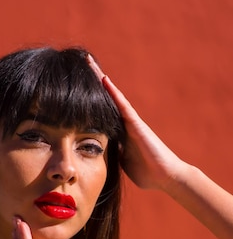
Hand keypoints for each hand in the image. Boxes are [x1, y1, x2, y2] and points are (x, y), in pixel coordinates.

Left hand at [87, 55, 184, 191]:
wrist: (165, 177)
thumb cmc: (146, 172)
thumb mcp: (121, 162)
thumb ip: (111, 153)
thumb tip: (96, 153)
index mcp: (118, 132)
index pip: (101, 111)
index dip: (89, 99)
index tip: (74, 86)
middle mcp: (124, 123)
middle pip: (106, 98)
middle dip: (94, 81)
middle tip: (82, 62)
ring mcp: (130, 122)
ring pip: (112, 96)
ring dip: (101, 79)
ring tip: (88, 62)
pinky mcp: (136, 125)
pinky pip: (122, 106)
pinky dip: (113, 93)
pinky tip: (104, 80)